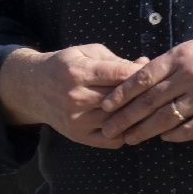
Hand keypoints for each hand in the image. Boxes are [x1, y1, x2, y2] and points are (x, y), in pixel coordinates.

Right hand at [0, 45, 146, 149]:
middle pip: (122, 99)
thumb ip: (115, 60)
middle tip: (160, 94)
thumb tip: (145, 66)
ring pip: (119, 120)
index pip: (119, 74)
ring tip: (151, 111)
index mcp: (78, 71)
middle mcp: (76, 96)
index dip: (141, 75)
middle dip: (143, 96)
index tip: (156, 75)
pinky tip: (132, 125)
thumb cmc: (64, 66)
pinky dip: (125, 133)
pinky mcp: (77, 134)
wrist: (32, 87)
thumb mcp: (85, 53)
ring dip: (137, 116)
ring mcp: (76, 118)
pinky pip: (110, 139)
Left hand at [99, 25, 192, 143]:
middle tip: (109, 129)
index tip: (106, 106)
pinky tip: (164, 138)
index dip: (121, 94)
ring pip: (167, 118)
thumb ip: (172, 61)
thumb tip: (145, 73)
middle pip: (149, 101)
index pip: (141, 78)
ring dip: (145, 130)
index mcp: (180, 57)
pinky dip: (176, 135)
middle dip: (125, 117)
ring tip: (130, 139)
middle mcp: (190, 77)